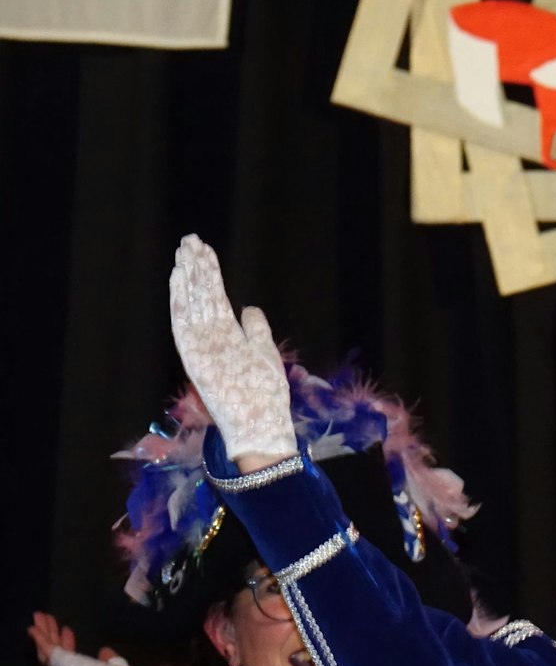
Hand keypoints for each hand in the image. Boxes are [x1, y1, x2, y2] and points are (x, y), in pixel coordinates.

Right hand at [29, 612, 150, 665]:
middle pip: (56, 652)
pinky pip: (47, 648)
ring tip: (39, 616)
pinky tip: (32, 627)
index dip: (68, 644)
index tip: (68, 630)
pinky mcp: (61, 663)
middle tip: (46, 619)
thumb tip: (105, 651)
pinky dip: (39, 637)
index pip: (72, 659)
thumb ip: (111, 661)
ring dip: (44, 632)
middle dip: (52, 635)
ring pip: (49, 648)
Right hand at [167, 235, 294, 462]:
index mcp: (227, 337)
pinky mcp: (196, 357)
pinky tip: (179, 277)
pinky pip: (184, 323)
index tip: (205, 250)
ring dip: (188, 276)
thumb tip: (249, 307)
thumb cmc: (264, 396)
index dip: (209, 274)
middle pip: (201, 295)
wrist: (260, 427)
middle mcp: (211, 339)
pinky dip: (180, 300)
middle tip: (190, 238)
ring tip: (185, 249)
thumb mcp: (265, 355)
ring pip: (192, 303)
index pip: (215, 298)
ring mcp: (203, 346)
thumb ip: (256, 330)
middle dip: (196, 267)